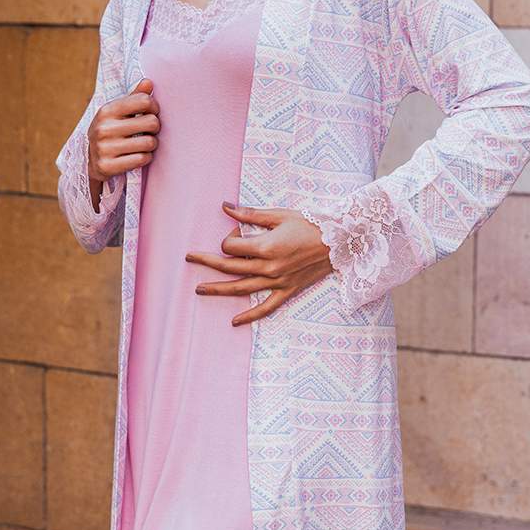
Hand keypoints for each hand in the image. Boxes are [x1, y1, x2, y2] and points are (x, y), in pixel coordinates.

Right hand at [87, 78, 159, 209]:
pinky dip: (146, 157)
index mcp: (107, 110)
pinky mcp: (108, 166)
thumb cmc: (108, 131)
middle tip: (149, 131)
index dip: (154, 107)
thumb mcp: (116, 112)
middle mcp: (104, 128)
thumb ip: (134, 97)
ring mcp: (105, 148)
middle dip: (155, 127)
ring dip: (152, 144)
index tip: (151, 113)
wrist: (87, 160)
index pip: (144, 101)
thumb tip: (148, 82)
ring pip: (149, 143)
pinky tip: (139, 155)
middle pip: (151, 122)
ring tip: (144, 144)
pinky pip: (142, 159)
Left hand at [185, 203, 331, 325]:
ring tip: (200, 289)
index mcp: (266, 247)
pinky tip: (234, 321)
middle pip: (230, 268)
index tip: (236, 232)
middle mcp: (269, 268)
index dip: (228, 238)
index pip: (232, 247)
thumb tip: (225, 207)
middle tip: (190, 258)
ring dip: (218, 290)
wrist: (339, 241)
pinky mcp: (288, 291)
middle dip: (208, 262)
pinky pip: (266, 308)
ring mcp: (278, 282)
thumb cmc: (310, 224)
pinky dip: (250, 316)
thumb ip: (250, 214)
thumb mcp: (279, 215)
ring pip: (241, 289)